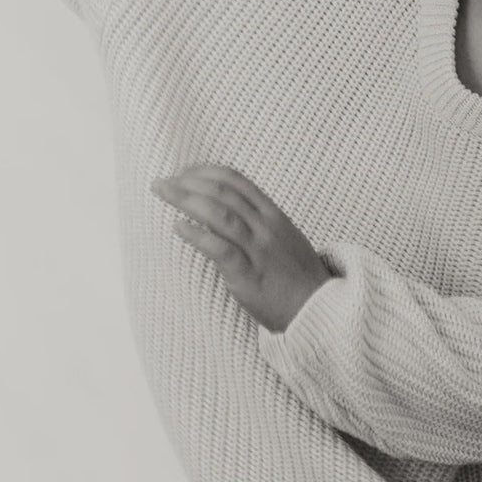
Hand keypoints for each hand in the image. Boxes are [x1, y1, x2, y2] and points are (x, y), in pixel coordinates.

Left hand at [152, 164, 332, 332]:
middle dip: (187, 182)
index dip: (205, 172)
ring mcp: (258, 250)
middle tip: (162, 182)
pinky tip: (178, 227)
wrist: (320, 310)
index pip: (236, 181)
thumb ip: (261, 222)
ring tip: (163, 193)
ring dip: (186, 199)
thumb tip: (230, 210)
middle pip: (222, 193)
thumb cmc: (299, 278)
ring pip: (219, 214)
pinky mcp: (249, 275)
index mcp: (274, 215)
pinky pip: (220, 249)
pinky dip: (197, 234)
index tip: (184, 172)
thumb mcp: (286, 238)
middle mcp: (266, 227)